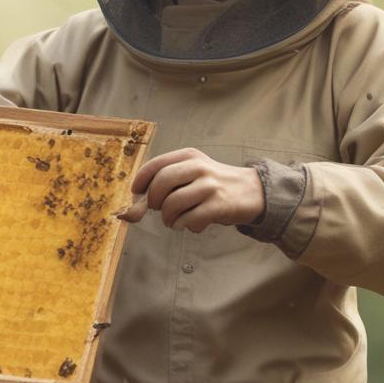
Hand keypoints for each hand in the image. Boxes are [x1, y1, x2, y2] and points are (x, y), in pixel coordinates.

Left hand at [117, 148, 263, 231]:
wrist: (252, 191)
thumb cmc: (214, 185)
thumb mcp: (192, 175)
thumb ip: (165, 185)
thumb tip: (130, 211)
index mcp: (189, 156)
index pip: (155, 164)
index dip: (140, 181)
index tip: (136, 193)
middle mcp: (198, 167)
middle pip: (161, 182)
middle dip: (152, 201)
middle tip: (157, 209)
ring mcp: (209, 186)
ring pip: (172, 204)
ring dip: (168, 218)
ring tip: (174, 221)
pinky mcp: (219, 205)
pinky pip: (189, 219)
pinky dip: (186, 226)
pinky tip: (192, 224)